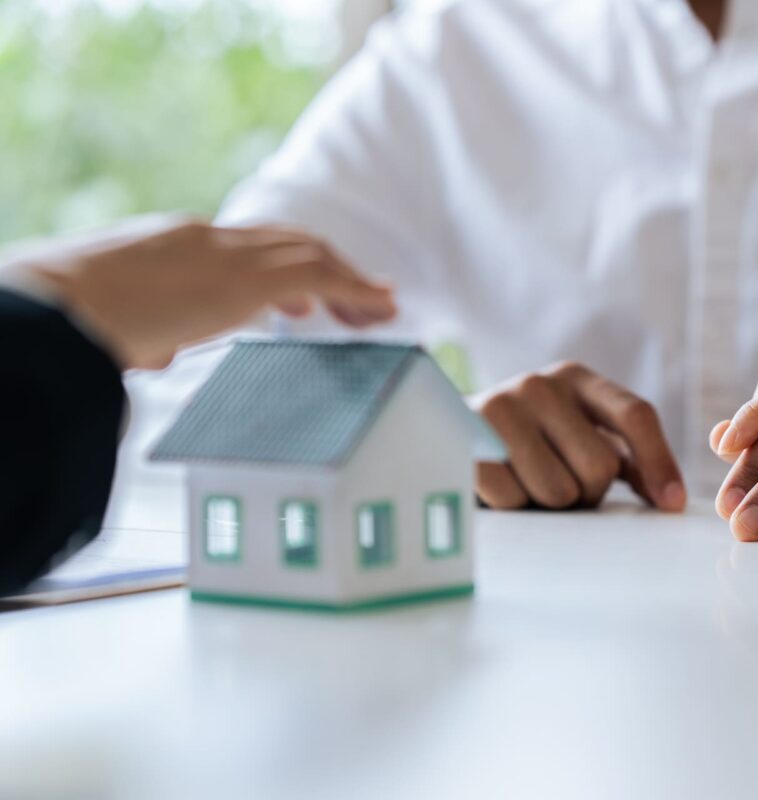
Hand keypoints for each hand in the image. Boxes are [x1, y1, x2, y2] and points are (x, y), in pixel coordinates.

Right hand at [13, 217, 395, 368]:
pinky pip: (318, 277)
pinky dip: (354, 289)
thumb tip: (161, 351)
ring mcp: (226, 255)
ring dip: (351, 279)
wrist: (55, 312)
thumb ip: (150, 332)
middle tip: (365, 298)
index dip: (286, 265)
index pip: (249, 247)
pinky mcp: (244, 280)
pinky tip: (377, 307)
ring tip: (382, 306)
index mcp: (177, 244)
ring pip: (311, 254)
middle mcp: (208, 240)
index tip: (307, 299)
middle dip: (332, 269)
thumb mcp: (119, 323)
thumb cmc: (72, 324)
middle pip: (290, 244)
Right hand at [474, 362, 685, 510]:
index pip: (634, 415)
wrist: (446, 436)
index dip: (659, 462)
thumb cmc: (530, 447)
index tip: (671, 505)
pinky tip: (499, 488)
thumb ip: (627, 459)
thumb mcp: (579, 437)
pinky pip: (515, 500)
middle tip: (561, 486)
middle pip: (599, 467)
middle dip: (587, 493)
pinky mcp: (467, 440)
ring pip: (559, 492)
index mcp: (577, 379)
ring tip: (527, 485)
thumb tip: (670, 499)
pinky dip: (513, 508)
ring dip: (548, 505)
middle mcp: (540, 384)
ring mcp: (501, 408)